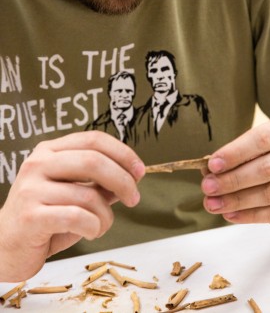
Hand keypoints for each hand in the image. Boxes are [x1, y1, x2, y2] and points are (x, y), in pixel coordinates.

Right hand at [0, 131, 144, 281]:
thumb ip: (99, 183)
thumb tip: (132, 176)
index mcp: (50, 151)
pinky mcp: (30, 215)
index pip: (94, 139)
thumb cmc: (45, 217)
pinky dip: (94, 227)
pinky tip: (91, 232)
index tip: (140, 171)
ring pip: (89, 194)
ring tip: (101, 225)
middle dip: (123, 180)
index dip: (122, 153)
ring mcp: (32, 188)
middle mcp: (39, 163)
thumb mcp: (74, 193)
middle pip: (94, 160)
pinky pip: (78, 216)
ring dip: (106, 215)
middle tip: (134, 198)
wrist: (5, 245)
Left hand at [202, 118, 269, 229]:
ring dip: (238, 201)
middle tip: (208, 188)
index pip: (262, 139)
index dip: (235, 152)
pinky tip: (231, 214)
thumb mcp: (260, 146)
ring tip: (213, 205)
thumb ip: (238, 156)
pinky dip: (252, 215)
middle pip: (267, 168)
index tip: (212, 164)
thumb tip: (208, 170)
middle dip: (233, 180)